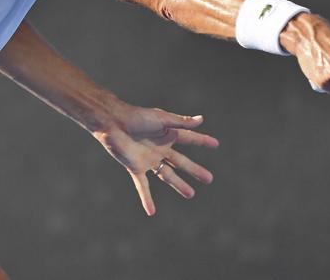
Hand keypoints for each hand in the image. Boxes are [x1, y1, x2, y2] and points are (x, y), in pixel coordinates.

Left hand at [92, 99, 218, 215]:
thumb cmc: (137, 117)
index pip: (189, 138)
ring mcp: (149, 159)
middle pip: (181, 162)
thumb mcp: (161, 119)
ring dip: (179, 185)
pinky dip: (146, 199)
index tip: (216, 144)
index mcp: (167, 134)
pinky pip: (143, 186)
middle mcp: (160, 148)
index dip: (202, 141)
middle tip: (209, 179)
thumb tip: (201, 120)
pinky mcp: (136, 168)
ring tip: (191, 194)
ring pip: (167, 175)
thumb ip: (181, 122)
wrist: (113, 124)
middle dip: (195, 170)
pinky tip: (151, 212)